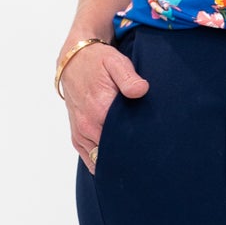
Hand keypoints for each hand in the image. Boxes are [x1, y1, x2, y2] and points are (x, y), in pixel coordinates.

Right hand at [58, 43, 149, 171]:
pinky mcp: (77, 137)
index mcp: (100, 109)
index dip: (139, 146)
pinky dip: (102, 163)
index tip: (152, 148)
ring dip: (116, 161)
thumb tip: (142, 90)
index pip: (124, 140)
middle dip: (130, 157)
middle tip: (148, 157)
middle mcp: (88, 125)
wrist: (73, 61)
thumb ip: (129, 78)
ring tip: (134, 161)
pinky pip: (89, 159)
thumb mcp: (115, 62)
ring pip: (101, 160)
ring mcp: (81, 133)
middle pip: (113, 154)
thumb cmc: (97, 62)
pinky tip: (117, 163)